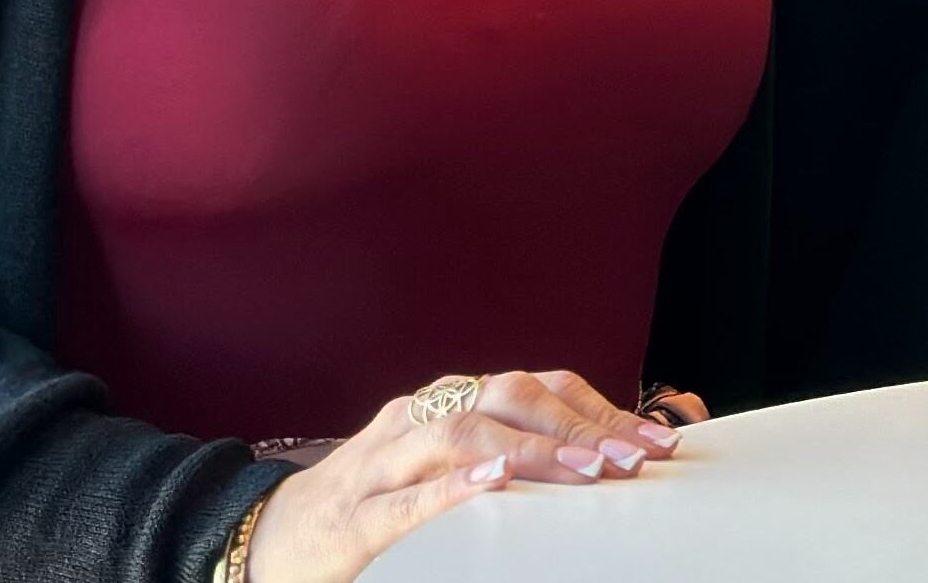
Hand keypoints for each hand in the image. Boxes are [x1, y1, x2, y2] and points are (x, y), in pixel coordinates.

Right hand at [245, 370, 680, 582]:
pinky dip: (453, 486)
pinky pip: (405, 495)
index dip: (598, 411)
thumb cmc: (373, 505)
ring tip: (588, 472)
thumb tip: (600, 464)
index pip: (535, 390)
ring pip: (461, 434)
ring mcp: (381, 462)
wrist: (272, 538)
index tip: (655, 440)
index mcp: (446, 406)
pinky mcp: (352, 514)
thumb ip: (507, 458)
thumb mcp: (444, 471)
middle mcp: (417, 419)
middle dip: (580, 427)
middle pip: (507, 399)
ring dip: (533, 451)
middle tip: (637, 460)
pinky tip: (494, 481)